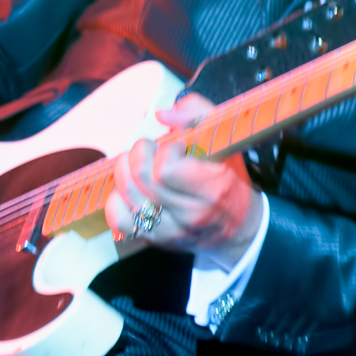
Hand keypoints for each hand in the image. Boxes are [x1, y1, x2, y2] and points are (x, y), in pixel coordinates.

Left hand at [105, 96, 265, 260]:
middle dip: (140, 153)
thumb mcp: (226, 143)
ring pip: (127, 195)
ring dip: (126, 170)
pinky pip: (119, 219)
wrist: (239, 227)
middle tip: (152, 149)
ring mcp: (170, 231)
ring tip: (140, 164)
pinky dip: (117, 199)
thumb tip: (161, 115)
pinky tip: (131, 189)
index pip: (166, 169)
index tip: (177, 148)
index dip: (166, 151)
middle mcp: (190, 214)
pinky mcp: (153, 240)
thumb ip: (198, 115)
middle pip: (143, 179)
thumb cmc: (232, 179)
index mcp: (213, 189)